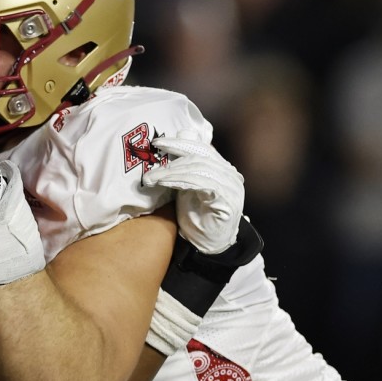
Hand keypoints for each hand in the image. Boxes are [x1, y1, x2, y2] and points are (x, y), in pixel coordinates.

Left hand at [142, 136, 243, 254]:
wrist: (209, 245)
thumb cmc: (197, 215)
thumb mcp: (187, 186)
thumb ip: (184, 166)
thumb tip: (180, 135)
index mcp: (221, 168)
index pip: (200, 147)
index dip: (179, 143)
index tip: (157, 142)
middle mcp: (229, 175)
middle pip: (199, 156)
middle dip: (171, 159)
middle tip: (150, 165)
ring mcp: (231, 188)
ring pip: (199, 169)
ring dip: (171, 172)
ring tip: (153, 178)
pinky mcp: (227, 202)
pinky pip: (204, 185)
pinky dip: (182, 181)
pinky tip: (165, 184)